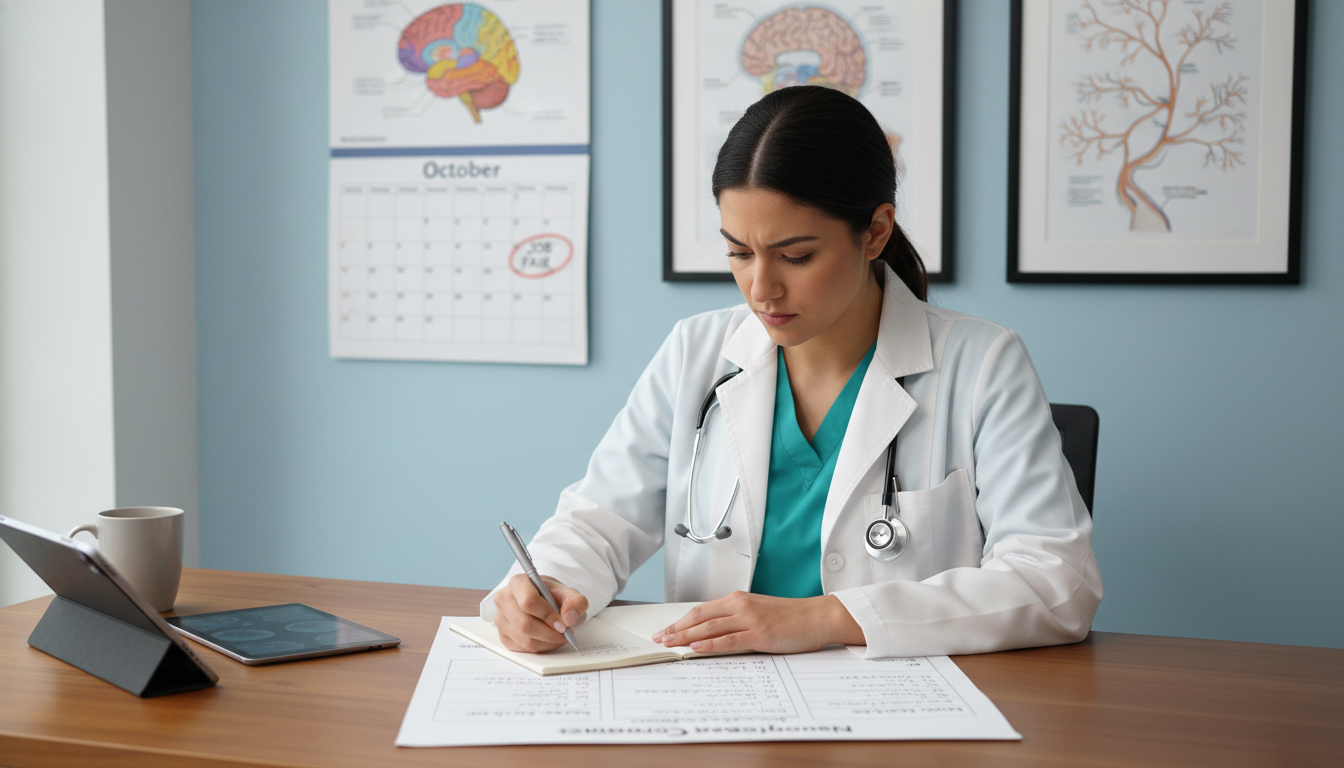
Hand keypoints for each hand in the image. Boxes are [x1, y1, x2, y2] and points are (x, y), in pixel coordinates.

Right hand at [492, 573, 588, 652]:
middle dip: (549, 634)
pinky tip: (549, 640)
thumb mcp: (570, 594)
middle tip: (565, 634)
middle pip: (525, 624)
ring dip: (547, 643)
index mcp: (518, 583)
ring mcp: (500, 619)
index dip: (548, 615)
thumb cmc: (553, 596)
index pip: (529, 602)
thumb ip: (575, 602)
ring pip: (525, 639)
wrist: (544, 601)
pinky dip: (541, 648)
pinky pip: (523, 649)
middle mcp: (504, 599)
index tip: (563, 625)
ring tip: (560, 637)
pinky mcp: (503, 636)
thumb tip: (568, 618)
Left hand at [650, 592, 864, 654]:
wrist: (817, 617)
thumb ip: (737, 619)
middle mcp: (740, 606)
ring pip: (709, 628)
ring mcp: (749, 619)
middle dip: (676, 629)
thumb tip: (713, 633)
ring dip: (686, 637)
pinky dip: (709, 644)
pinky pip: (728, 640)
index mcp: (738, 599)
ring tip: (669, 644)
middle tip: (658, 639)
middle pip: (699, 617)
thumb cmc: (791, 618)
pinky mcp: (759, 634)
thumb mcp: (758, 613)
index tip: (666, 630)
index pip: (701, 610)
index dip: (680, 621)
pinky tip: (696, 648)